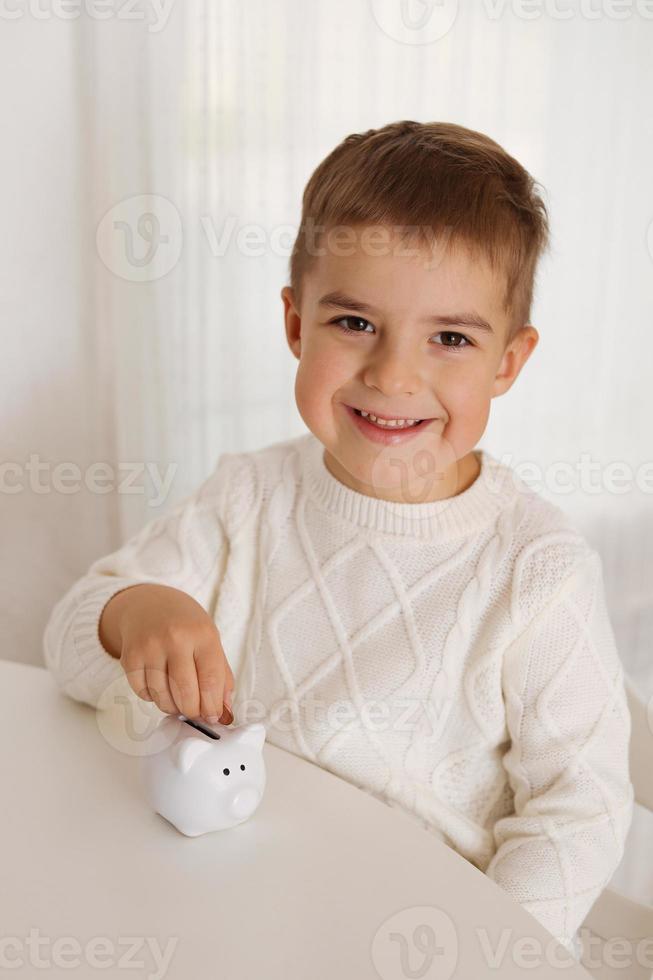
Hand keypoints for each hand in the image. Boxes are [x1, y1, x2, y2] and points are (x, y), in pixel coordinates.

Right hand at [99, 583, 233, 724]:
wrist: (149, 604)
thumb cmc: (185, 625)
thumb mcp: (210, 640)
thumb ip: (221, 676)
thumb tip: (224, 712)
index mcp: (203, 635)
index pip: (211, 681)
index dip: (213, 706)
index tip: (214, 716)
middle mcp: (175, 638)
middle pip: (186, 693)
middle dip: (193, 711)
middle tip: (195, 712)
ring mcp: (150, 647)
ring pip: (162, 697)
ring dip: (172, 707)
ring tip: (178, 698)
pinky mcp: (129, 657)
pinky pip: (143, 693)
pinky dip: (153, 698)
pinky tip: (160, 686)